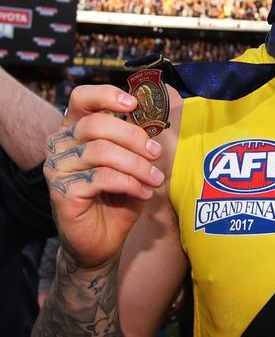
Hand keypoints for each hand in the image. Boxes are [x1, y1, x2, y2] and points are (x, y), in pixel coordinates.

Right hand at [43, 84, 165, 268]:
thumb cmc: (117, 197)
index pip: (81, 99)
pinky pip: (101, 177)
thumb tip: (154, 118)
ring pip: (101, 152)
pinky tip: (144, 193)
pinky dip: (129, 183)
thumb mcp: (131, 162)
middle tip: (156, 153)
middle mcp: (60, 144)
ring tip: (155, 179)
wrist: (103, 241)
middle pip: (96, 124)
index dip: (106, 96)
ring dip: (136, 165)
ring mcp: (57, 168)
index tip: (133, 104)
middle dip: (133, 137)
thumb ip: (136, 140)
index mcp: (74, 130)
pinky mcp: (62, 191)